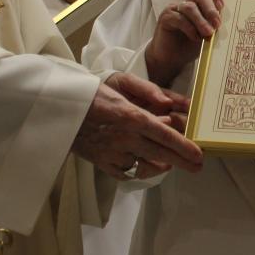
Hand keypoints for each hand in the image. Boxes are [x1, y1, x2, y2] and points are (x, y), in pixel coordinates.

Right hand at [72, 76, 203, 179]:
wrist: (55, 108)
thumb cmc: (90, 91)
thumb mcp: (119, 82)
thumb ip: (146, 90)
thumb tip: (166, 103)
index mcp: (131, 117)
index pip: (165, 135)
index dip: (184, 147)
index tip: (199, 155)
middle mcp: (124, 138)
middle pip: (160, 154)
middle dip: (182, 162)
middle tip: (197, 167)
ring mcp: (112, 153)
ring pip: (144, 166)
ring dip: (160, 165)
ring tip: (170, 163)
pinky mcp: (100, 162)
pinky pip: (125, 172)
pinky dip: (137, 170)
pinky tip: (144, 165)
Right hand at [145, 0, 222, 87]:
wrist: (171, 59)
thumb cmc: (190, 45)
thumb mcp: (206, 34)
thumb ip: (214, 24)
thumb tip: (231, 22)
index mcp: (197, 3)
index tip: (222, 7)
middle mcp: (186, 2)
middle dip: (211, 10)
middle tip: (217, 24)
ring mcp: (174, 9)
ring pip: (190, 7)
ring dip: (201, 21)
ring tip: (208, 34)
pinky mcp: (165, 18)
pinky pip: (179, 18)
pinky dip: (189, 28)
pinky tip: (195, 38)